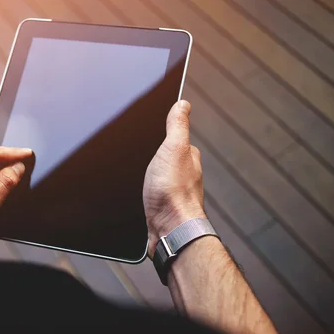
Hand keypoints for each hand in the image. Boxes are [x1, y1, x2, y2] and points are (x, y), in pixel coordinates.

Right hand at [143, 100, 205, 256]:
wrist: (169, 229)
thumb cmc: (173, 193)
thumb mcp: (173, 148)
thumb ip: (177, 125)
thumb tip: (183, 104)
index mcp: (189, 159)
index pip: (181, 140)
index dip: (169, 135)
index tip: (160, 130)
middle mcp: (186, 176)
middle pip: (171, 160)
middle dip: (160, 158)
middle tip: (148, 154)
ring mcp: (175, 194)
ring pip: (164, 180)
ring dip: (155, 178)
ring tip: (144, 175)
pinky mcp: (164, 211)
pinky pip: (156, 197)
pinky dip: (151, 195)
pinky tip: (144, 196)